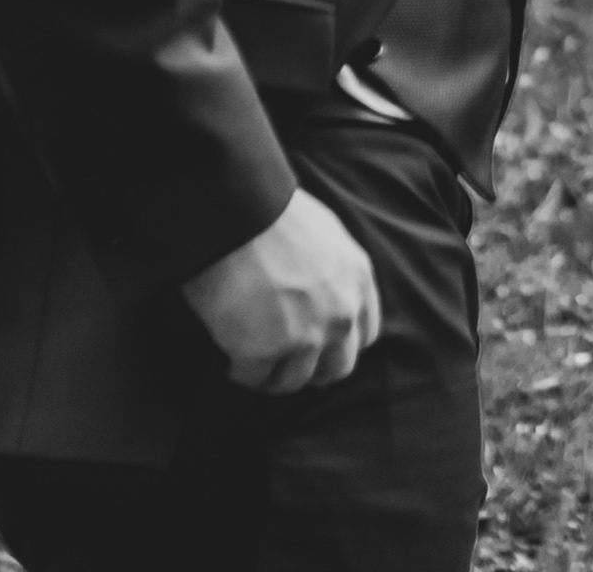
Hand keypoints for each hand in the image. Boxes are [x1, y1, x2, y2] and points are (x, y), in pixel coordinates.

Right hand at [181, 188, 380, 393]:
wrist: (235, 210)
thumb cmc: (272, 211)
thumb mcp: (326, 234)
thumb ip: (334, 271)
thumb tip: (322, 293)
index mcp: (358, 282)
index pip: (364, 335)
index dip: (338, 343)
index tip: (317, 343)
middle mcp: (340, 315)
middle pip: (335, 369)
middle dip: (310, 368)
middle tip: (282, 359)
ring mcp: (304, 337)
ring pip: (293, 381)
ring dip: (272, 374)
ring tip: (250, 359)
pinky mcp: (263, 351)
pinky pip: (252, 378)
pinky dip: (239, 370)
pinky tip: (228, 356)